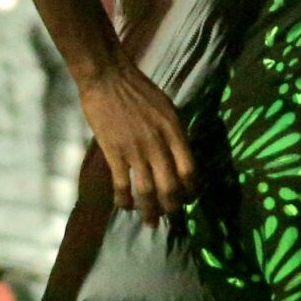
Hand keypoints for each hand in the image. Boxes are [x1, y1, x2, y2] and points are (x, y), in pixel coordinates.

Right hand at [78, 69, 196, 226]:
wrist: (109, 78)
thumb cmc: (140, 90)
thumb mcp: (168, 109)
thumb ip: (175, 134)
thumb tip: (180, 157)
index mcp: (175, 132)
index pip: (190, 170)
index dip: (192, 190)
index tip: (189, 198)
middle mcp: (158, 145)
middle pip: (170, 187)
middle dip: (172, 207)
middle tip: (170, 214)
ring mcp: (135, 151)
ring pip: (146, 192)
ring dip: (149, 211)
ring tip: (150, 222)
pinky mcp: (114, 153)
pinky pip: (121, 185)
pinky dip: (124, 200)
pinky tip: (124, 206)